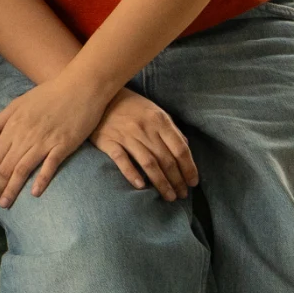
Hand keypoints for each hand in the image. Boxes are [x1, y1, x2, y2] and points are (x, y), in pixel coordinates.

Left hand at [0, 73, 123, 204]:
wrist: (80, 86)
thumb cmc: (49, 94)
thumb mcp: (17, 103)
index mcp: (13, 125)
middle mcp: (25, 135)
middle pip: (6, 166)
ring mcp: (44, 140)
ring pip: (22, 169)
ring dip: (12, 189)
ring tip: (7, 203)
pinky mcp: (63, 144)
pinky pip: (49, 166)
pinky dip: (40, 180)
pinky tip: (34, 193)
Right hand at [91, 87, 198, 201]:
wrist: (100, 96)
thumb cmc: (131, 106)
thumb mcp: (155, 111)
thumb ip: (170, 129)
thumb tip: (185, 147)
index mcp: (159, 120)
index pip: (180, 149)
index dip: (189, 168)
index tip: (193, 183)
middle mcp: (145, 129)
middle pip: (166, 159)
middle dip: (177, 180)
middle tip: (182, 195)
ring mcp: (126, 136)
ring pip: (148, 163)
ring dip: (161, 183)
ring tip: (169, 196)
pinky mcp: (108, 141)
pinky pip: (122, 160)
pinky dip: (132, 174)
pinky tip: (141, 186)